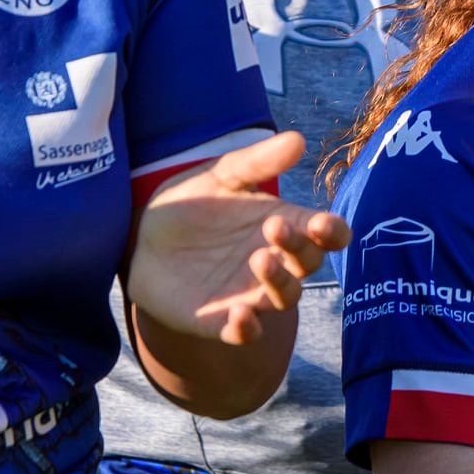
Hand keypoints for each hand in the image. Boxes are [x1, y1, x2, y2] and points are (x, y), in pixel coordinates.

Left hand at [127, 131, 350, 345]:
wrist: (141, 240)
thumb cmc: (194, 205)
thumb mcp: (221, 176)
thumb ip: (257, 162)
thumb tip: (297, 140)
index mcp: (286, 226)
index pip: (326, 235)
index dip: (332, 232)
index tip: (321, 222)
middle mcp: (277, 263)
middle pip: (308, 263)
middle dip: (299, 248)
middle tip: (274, 227)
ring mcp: (251, 294)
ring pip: (284, 298)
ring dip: (280, 283)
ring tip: (259, 259)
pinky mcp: (220, 321)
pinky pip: (244, 333)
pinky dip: (247, 329)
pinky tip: (240, 315)